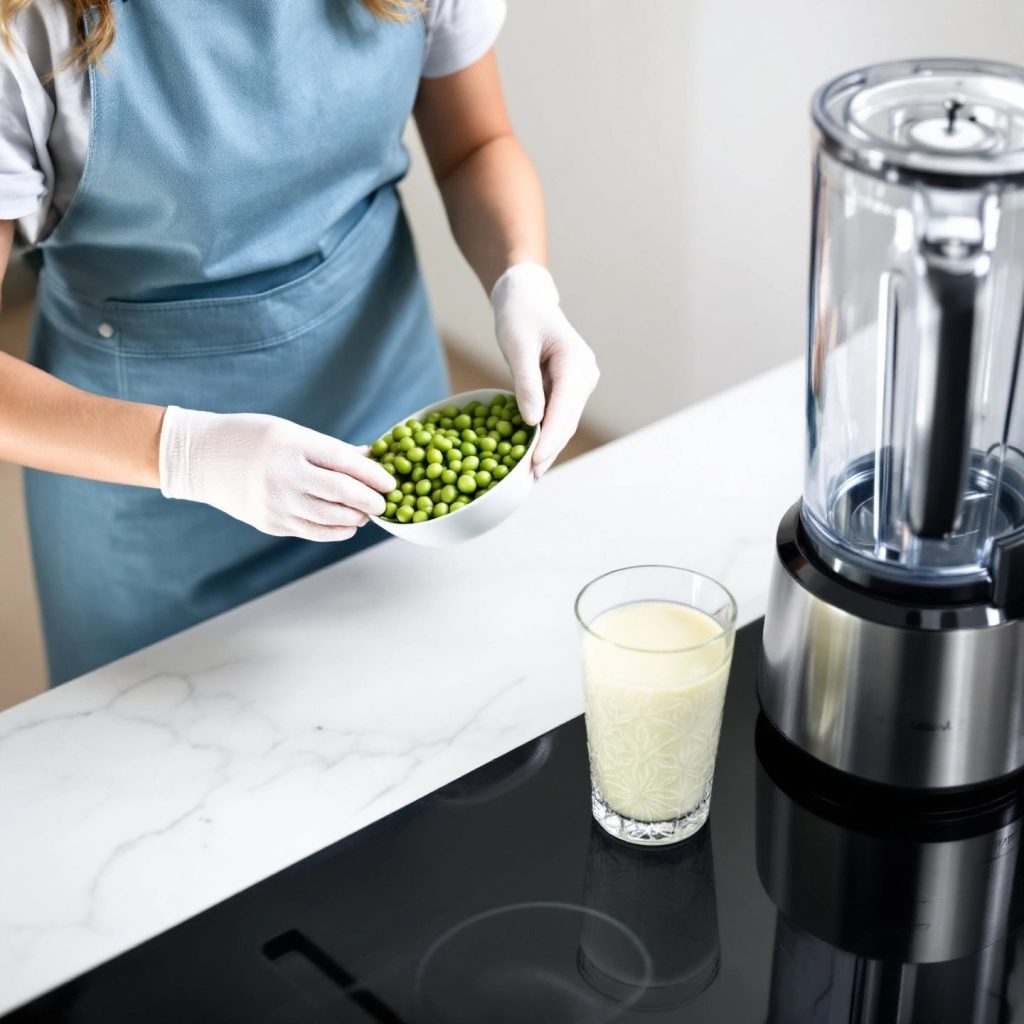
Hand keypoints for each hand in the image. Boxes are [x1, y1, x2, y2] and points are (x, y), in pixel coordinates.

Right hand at [159, 407, 395, 541]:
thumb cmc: (251, 438)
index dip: (373, 475)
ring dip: (355, 518)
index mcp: (292, 444)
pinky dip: (335, 531)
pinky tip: (347, 526)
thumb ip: (330, 450)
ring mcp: (275, 502)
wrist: (199, 457)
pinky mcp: (269, 523)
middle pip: (342, 493)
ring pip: (330, 518)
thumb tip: (370, 458)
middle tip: (383, 502)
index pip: (345, 463)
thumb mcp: (290, 432)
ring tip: (365, 513)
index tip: (390, 482)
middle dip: (369, 501)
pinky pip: (312, 532)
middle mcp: (284, 474)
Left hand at [491, 263, 598, 477]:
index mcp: (576, 363)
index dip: (550, 439)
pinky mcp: (568, 388)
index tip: (534, 463)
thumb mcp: (517, 345)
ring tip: (530, 474)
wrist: (527, 298)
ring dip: (548, 446)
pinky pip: (557, 415)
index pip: (565, 410)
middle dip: (550, 450)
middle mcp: (585, 376)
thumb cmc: (519, 316)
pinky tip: (530, 453)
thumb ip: (526, 382)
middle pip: (567, 421)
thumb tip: (532, 421)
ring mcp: (579, 383)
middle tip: (530, 478)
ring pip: (564, 422)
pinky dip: (545, 434)